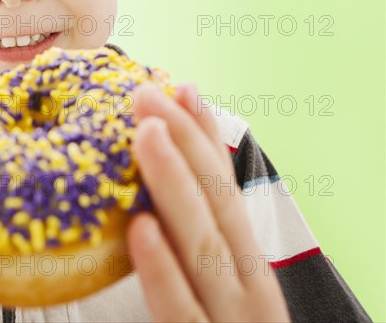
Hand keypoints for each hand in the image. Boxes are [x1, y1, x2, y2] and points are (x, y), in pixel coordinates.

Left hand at [127, 83, 289, 321]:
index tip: (173, 86)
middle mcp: (246, 284)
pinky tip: (140, 228)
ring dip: (174, 184)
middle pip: (214, 203)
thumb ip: (199, 224)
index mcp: (244, 260)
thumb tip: (168, 173)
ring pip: (203, 244)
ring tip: (144, 133)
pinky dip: (163, 269)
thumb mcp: (219, 275)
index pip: (223, 185)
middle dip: (181, 142)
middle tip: (146, 93)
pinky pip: (182, 312)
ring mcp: (232, 320)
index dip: (198, 133)